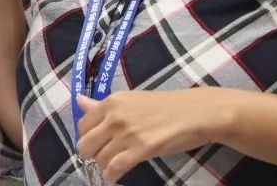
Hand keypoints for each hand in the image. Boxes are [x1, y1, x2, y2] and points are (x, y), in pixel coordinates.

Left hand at [75, 90, 225, 182]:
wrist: (196, 112)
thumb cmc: (167, 106)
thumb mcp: (132, 100)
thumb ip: (103, 106)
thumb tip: (79, 101)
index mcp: (113, 101)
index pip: (82, 125)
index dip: (89, 137)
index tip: (100, 142)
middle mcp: (116, 115)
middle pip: (85, 144)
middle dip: (92, 154)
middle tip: (105, 155)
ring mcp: (128, 132)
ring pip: (99, 159)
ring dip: (105, 166)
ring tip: (116, 164)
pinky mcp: (141, 149)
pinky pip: (114, 168)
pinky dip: (111, 176)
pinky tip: (116, 176)